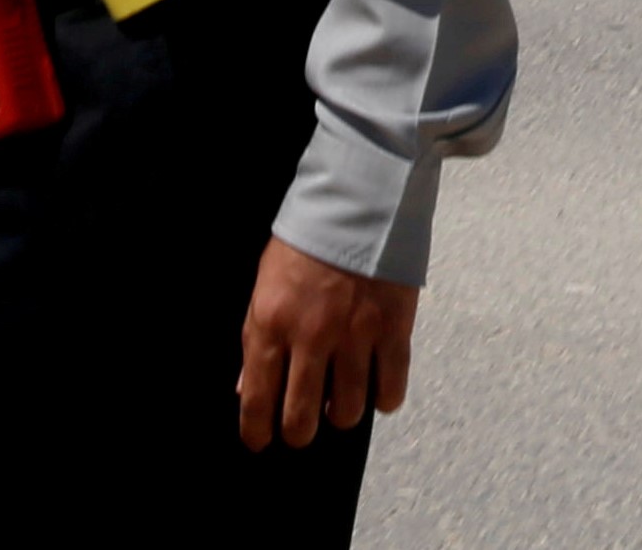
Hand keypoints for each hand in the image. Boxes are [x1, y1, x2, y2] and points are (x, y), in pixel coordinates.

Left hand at [235, 236, 419, 450]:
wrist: (359, 201)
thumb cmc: (305, 242)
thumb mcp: (264, 287)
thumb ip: (256, 340)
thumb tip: (247, 388)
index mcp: (271, 325)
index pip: (257, 400)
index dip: (257, 432)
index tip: (261, 441)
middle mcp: (311, 337)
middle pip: (303, 417)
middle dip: (299, 432)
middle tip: (303, 426)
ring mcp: (356, 335)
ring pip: (348, 409)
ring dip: (342, 414)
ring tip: (342, 402)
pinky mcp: (394, 328)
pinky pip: (391, 386)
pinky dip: (384, 399)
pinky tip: (378, 392)